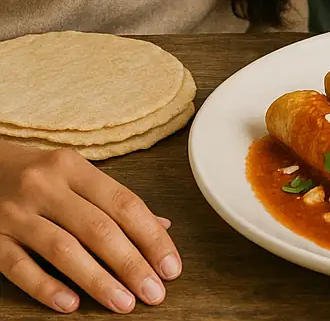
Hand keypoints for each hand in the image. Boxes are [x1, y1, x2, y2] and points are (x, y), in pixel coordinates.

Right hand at [0, 141, 180, 312]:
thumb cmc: (39, 175)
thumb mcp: (76, 175)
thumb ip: (115, 200)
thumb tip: (161, 227)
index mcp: (74, 168)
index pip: (123, 203)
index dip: (151, 236)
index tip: (170, 265)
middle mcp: (47, 187)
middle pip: (98, 228)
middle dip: (131, 263)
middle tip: (154, 291)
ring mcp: (16, 214)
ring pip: (63, 250)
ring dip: (98, 280)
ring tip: (123, 302)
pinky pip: (19, 267)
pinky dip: (46, 287)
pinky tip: (71, 304)